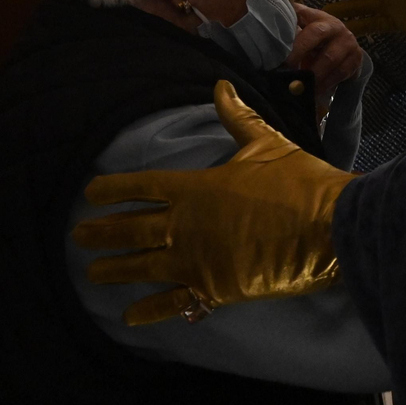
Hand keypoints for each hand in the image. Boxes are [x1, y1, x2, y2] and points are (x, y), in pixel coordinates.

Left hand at [73, 81, 356, 325]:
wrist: (328, 227)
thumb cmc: (299, 182)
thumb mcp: (267, 143)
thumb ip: (238, 118)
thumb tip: (220, 87)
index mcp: (196, 187)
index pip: (142, 186)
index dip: (112, 189)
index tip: (89, 194)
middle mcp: (186, 225)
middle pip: (132, 228)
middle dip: (102, 231)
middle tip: (78, 236)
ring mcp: (196, 260)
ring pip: (142, 266)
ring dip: (114, 268)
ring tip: (92, 272)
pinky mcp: (215, 288)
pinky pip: (173, 302)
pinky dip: (149, 310)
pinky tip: (129, 316)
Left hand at [286, 4, 363, 103]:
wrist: (342, 45)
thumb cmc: (314, 37)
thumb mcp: (302, 28)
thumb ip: (288, 27)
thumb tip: (262, 32)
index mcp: (318, 17)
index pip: (307, 26)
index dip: (296, 45)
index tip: (283, 61)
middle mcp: (336, 27)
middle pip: (319, 40)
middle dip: (303, 59)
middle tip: (289, 76)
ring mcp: (349, 42)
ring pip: (331, 59)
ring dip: (314, 76)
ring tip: (301, 87)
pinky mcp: (356, 58)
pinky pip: (341, 73)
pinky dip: (327, 83)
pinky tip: (315, 91)